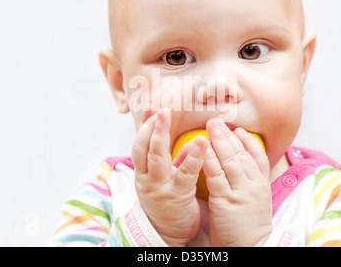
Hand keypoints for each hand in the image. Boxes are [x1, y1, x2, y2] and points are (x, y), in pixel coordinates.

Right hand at [132, 107, 208, 246]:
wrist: (167, 234)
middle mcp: (147, 178)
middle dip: (150, 126)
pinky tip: (200, 143)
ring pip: (156, 158)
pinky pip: (184, 174)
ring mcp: (159, 187)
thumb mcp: (166, 179)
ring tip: (167, 115)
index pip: (140, 144)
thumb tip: (190, 142)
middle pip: (144, 148)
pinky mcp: (176, 197)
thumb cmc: (168, 202)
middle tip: (158, 108)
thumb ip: (175, 160)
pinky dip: (192, 157)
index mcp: (143, 172)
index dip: (144, 125)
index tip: (150, 106)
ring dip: (161, 135)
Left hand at [203, 118, 272, 246]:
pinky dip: (210, 160)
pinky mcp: (227, 202)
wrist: (252, 248)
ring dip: (219, 141)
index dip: (248, 141)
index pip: (258, 156)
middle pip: (243, 153)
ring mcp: (242, 192)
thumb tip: (239, 167)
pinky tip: (203, 149)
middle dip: (228, 135)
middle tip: (217, 120)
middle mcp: (254, 185)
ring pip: (231, 160)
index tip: (238, 129)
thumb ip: (249, 183)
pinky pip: (217, 176)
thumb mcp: (256, 201)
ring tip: (210, 126)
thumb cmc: (249, 227)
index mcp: (262, 184)